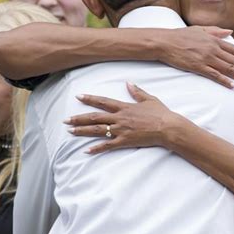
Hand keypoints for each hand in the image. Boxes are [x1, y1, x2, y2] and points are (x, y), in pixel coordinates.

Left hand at [65, 83, 184, 153]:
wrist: (167, 128)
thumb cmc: (160, 113)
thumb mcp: (149, 99)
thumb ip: (137, 92)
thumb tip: (128, 83)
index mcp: (125, 107)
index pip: (103, 101)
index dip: (90, 99)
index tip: (79, 97)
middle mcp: (120, 118)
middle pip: (95, 117)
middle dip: (79, 118)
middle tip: (66, 120)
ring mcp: (121, 130)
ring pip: (97, 131)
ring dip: (83, 131)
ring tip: (70, 131)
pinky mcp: (124, 141)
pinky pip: (107, 146)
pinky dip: (97, 148)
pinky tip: (87, 150)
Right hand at [158, 26, 233, 88]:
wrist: (165, 42)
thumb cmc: (181, 35)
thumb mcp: (200, 29)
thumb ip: (216, 31)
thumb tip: (230, 32)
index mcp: (215, 40)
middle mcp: (214, 49)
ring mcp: (206, 58)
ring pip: (229, 69)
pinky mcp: (198, 67)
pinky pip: (215, 75)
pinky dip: (225, 81)